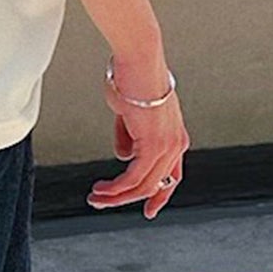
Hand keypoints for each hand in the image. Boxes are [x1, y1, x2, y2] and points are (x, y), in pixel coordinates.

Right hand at [90, 56, 188, 217]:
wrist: (137, 61)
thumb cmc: (132, 79)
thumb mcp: (130, 114)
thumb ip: (130, 136)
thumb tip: (124, 156)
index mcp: (176, 136)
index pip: (172, 176)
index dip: (160, 195)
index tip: (149, 210)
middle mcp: (176, 144)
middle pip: (155, 186)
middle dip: (127, 200)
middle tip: (102, 203)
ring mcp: (167, 146)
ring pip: (142, 186)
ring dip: (116, 196)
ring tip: (96, 198)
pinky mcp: (153, 145)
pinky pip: (132, 178)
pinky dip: (115, 188)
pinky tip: (100, 189)